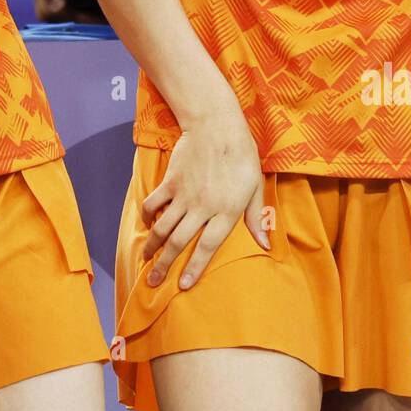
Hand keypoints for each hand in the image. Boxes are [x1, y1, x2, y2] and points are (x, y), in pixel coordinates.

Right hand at [141, 99, 267, 289]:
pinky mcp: (171, 181)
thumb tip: (264, 245)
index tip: (184, 286)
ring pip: (163, 227)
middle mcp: (202, 207)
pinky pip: (154, 202)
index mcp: (226, 211)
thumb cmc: (241, 155)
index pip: (208, 247)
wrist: (216, 124)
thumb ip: (256, 217)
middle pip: (180, 242)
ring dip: (152, 246)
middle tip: (154, 282)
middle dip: (165, 265)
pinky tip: (146, 224)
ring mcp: (184, 194)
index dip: (195, 268)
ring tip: (145, 260)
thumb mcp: (256, 185)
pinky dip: (147, 215)